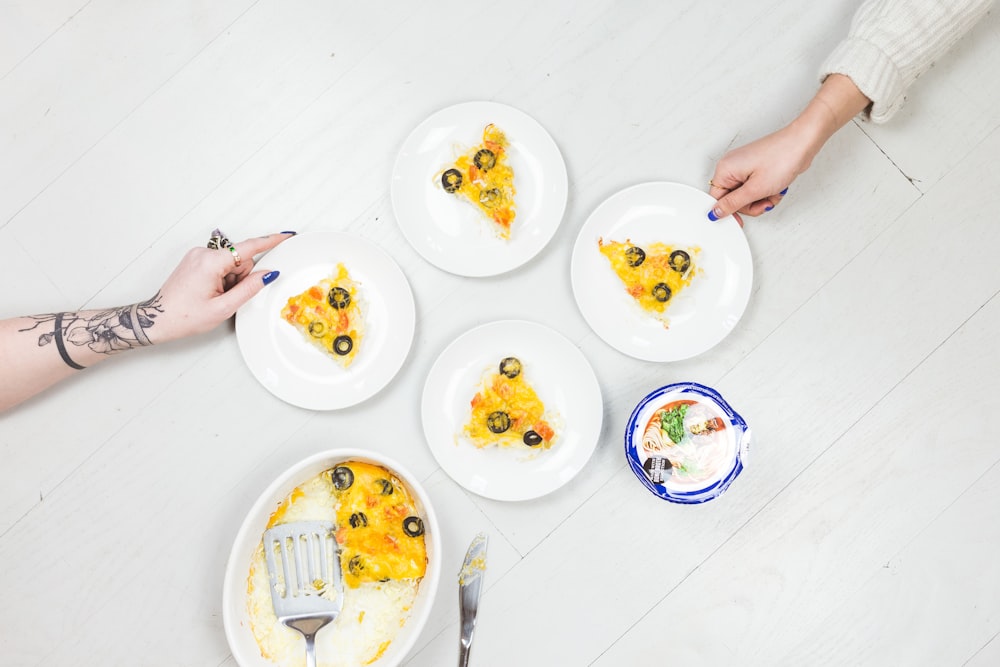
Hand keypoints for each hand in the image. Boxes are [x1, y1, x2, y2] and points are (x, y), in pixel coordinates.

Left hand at [152, 232, 293, 341]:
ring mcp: (197, 255)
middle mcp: (203, 253)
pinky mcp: (195, 260)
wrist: (157, 319)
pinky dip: (222, 278)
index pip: (248, 248)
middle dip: (240, 278)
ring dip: (230, 280)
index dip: (270, 242)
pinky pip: (220, 265)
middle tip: (226, 297)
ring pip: (231, 264)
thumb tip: (268, 274)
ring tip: (214, 297)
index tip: (286, 235)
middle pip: (241, 260)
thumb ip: (249, 289)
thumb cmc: (185, 316)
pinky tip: (210, 292)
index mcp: (210, 262)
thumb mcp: (223, 308)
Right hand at [708, 123, 816, 219]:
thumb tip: (715, 212)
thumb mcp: (755, 190)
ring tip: (773, 193)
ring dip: (761, 199)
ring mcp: (744, 166)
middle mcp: (732, 165)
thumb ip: (733, 204)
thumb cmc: (782, 158)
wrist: (803, 143)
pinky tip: (776, 187)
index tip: (739, 221)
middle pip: (733, 198)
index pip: (717, 198)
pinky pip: (755, 187)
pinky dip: (766, 191)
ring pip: (746, 195)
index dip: (728, 212)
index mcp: (725, 169)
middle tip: (764, 202)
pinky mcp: (756, 167)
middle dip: (750, 205)